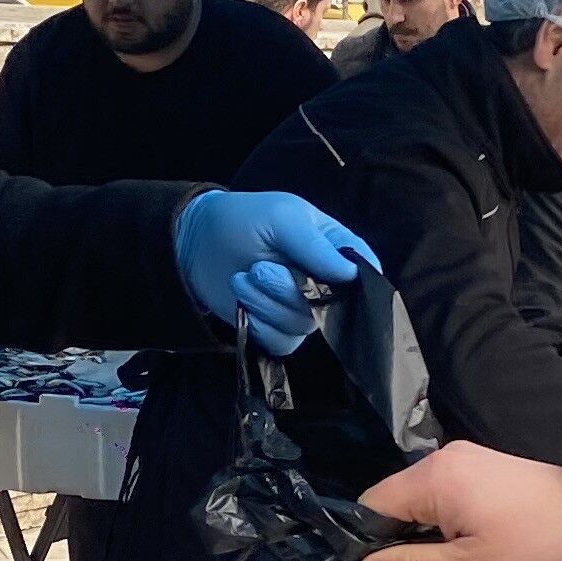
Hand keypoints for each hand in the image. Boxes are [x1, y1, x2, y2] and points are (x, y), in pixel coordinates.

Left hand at [174, 191, 382, 351]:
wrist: (197, 244)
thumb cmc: (244, 220)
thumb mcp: (282, 217)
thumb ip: (315, 245)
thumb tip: (351, 275)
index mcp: (336, 249)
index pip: (364, 274)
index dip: (350, 284)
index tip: (320, 278)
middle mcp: (325, 284)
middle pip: (330, 307)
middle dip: (289, 291)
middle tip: (258, 270)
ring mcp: (302, 309)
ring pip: (303, 326)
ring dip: (266, 305)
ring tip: (242, 280)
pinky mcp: (278, 330)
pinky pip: (283, 343)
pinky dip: (260, 327)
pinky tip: (243, 306)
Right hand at [357, 442, 561, 560]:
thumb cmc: (534, 549)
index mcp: (433, 478)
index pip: (371, 506)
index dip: (369, 545)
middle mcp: (444, 460)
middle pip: (396, 502)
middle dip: (398, 541)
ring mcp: (468, 461)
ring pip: (422, 502)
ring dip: (425, 536)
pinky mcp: (487, 469)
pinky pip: (446, 496)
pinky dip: (446, 524)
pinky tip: (464, 550)